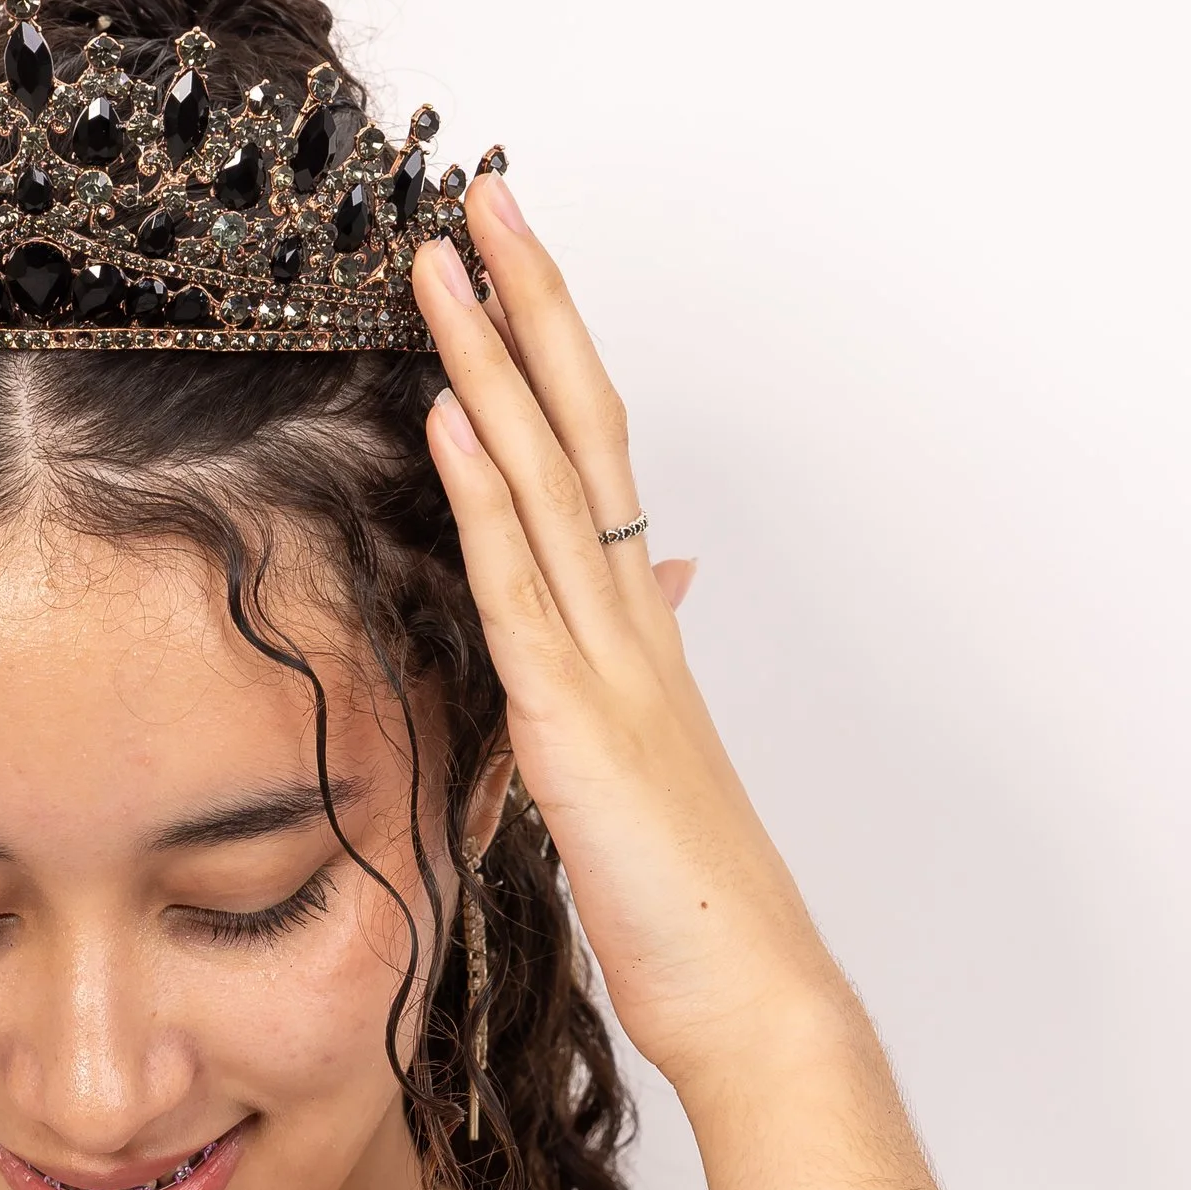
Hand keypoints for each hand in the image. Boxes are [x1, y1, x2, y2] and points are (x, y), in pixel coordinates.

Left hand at [417, 183, 849, 1092]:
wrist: (747, 991)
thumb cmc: (691, 903)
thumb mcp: (639, 772)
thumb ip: (624, 680)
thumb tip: (652, 600)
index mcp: (641, 630)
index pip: (593, 459)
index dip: (551, 354)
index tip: (506, 265)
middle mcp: (634, 620)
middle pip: (581, 427)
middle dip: (529, 306)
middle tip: (479, 198)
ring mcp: (612, 661)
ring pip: (547, 481)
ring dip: (491, 365)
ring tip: (443, 265)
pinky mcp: (577, 721)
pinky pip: (521, 586)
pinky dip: (484, 495)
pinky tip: (449, 417)